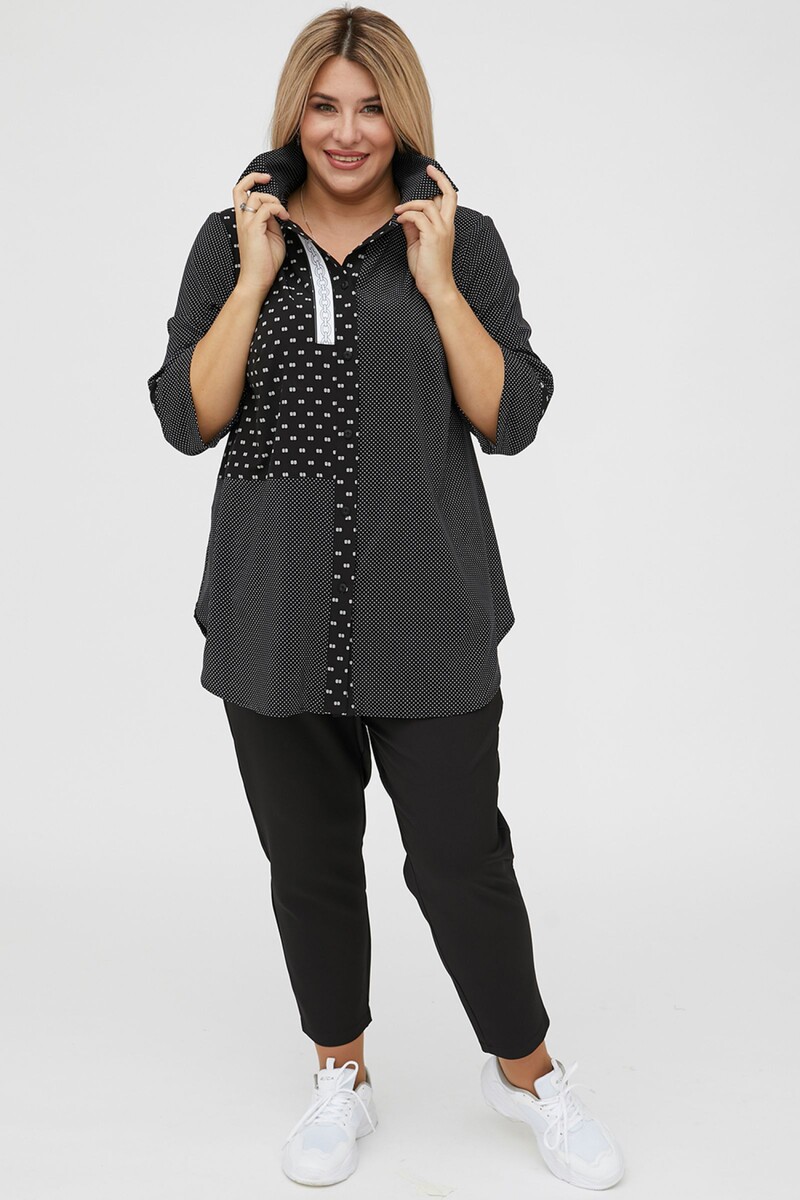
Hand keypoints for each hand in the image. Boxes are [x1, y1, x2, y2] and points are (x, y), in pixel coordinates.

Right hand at [233, 172, 290, 299]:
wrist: (257, 281)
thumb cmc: (265, 263)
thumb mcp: (273, 236)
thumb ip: (272, 221)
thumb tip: (277, 210)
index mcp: (244, 220)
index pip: (240, 193)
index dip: (251, 181)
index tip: (266, 180)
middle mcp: (242, 220)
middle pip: (239, 188)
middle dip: (254, 178)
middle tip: (269, 179)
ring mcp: (246, 224)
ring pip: (256, 197)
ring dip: (274, 200)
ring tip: (284, 214)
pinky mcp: (253, 230)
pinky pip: (266, 209)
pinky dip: (278, 209)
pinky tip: (285, 218)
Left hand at [393, 164, 457, 305]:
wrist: (437, 287)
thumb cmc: (428, 269)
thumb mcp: (418, 244)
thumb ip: (413, 228)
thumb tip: (405, 215)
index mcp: (447, 226)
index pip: (448, 199)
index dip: (441, 184)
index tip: (431, 174)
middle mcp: (447, 226)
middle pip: (449, 194)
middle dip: (439, 178)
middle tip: (428, 170)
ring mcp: (441, 231)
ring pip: (428, 204)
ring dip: (410, 204)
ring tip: (398, 211)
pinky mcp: (432, 237)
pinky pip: (418, 217)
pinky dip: (406, 215)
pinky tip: (399, 220)